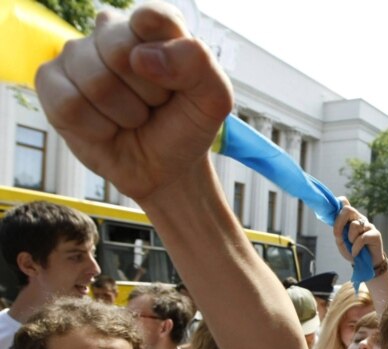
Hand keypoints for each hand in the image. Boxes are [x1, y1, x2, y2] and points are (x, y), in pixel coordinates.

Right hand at [35, 2, 233, 201]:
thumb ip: (197, 65)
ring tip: (133, 117)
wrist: (165, 168)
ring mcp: (76, 54)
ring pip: (96, 82)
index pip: (154, 17)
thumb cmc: (186, 126)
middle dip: (148, 93)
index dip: (168, 56)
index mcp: (154, 25)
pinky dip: (98, 128)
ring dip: (125, 114)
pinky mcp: (51, 82)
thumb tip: (140, 56)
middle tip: (154, 105)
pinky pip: (69, 105)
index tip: (176, 83)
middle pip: (121, 52)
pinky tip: (107, 127)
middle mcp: (111, 30)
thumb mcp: (213, 99)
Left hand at [332, 198, 383, 266]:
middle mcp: (360, 219)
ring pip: (355, 225)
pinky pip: (362, 238)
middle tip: (338, 235)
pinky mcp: (376, 234)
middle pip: (348, 210)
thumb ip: (338, 232)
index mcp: (351, 219)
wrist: (367, 264)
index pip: (344, 203)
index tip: (331, 217)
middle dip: (339, 223)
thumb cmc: (354, 251)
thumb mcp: (342, 242)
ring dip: (350, 238)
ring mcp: (368, 226)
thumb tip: (336, 227)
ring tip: (352, 246)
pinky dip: (356, 247)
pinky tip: (355, 253)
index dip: (337, 205)